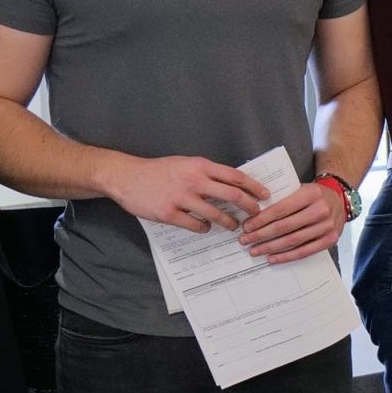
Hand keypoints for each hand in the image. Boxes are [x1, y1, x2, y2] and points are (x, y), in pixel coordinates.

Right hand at [107, 154, 271, 233]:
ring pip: (216, 214)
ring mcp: (180, 198)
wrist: (127, 176)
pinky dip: (204, 229)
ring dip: (229, 222)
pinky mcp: (169, 214)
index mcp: (199, 166)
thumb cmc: (158, 170)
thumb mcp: (186, 164)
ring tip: (234, 226)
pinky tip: (205, 228)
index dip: (253, 186)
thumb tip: (233, 183)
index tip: (265, 195)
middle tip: (256, 215)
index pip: (235, 176)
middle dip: (249, 207)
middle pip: (231, 195)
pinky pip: (195, 225)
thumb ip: (207, 172)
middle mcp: (193, 180)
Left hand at [236, 180, 348, 262]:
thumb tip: (253, 214)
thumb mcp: (300, 189)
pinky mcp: (330, 240)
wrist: (339, 200)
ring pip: (293, 241)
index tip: (247, 227)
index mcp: (311, 194)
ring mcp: (327, 227)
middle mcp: (321, 210)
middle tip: (245, 240)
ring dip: (270, 247)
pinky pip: (305, 251)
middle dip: (261, 235)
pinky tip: (272, 258)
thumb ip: (282, 198)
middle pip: (285, 227)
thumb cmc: (313, 195)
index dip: (261, 220)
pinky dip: (287, 256)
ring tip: (254, 250)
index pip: (281, 209)